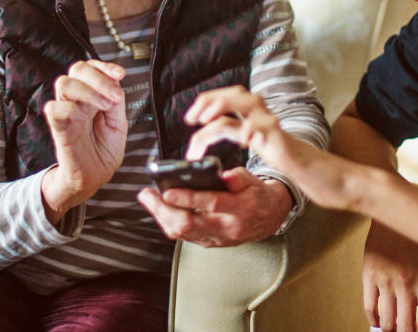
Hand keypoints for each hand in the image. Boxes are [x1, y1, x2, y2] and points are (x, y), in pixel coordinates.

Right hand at [41, 60, 127, 221]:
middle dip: (98, 77)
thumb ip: (116, 102)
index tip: (120, 74)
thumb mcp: (119, 123)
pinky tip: (83, 118)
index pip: (91, 68)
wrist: (94, 176)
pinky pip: (54, 108)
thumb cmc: (104, 151)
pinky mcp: (57, 126)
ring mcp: (66, 111)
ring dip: (88, 91)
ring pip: (64, 83)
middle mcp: (78, 99)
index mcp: (92, 95)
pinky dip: (70, 108)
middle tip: (114, 97)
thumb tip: (115, 84)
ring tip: (105, 107)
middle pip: (77, 68)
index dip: (105, 66)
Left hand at [137, 167, 292, 246]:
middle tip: (147, 194)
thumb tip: (225, 175)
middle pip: (188, 224)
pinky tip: (160, 210)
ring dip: (161, 216)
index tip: (168, 191)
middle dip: (163, 210)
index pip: (211, 204)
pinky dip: (169, 222)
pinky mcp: (211, 243)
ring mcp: (218, 238)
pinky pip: (185, 236)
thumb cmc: (258, 194)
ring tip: (148, 199)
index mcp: (240, 208)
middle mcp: (227, 227)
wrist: (271, 218)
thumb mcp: (253, 181)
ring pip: (182, 233)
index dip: (188, 198)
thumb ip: (239, 177)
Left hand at [183, 85, 301, 169]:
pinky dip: (248, 130)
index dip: (201, 104)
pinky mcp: (274, 127)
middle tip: (194, 120)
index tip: (188, 119)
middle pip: (231, 94)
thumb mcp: (236, 133)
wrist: (290, 154)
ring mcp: (264, 114)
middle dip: (209, 103)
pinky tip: (242, 142)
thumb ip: (219, 128)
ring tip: (207, 122)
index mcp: (242, 104)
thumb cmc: (263, 141)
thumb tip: (194, 140)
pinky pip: (260, 123)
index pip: (219, 95)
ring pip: (243, 102)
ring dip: (222, 108)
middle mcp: (253, 105)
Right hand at [363, 220, 417, 331]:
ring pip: (386, 321)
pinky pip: (369, 306)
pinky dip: (372, 319)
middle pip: (405, 327)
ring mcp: (387, 280)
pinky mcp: (370, 274)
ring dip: (389, 329)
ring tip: (392, 326)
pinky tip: (377, 320)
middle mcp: (407, 284)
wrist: (397, 213)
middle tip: (405, 329)